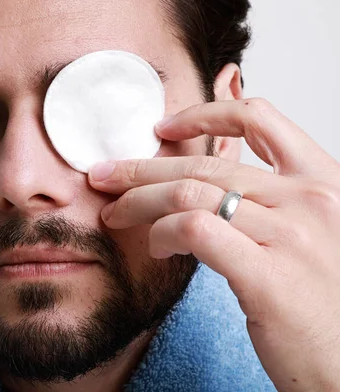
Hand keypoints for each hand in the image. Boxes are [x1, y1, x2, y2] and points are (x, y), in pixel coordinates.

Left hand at [88, 98, 339, 390]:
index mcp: (323, 183)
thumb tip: (207, 188)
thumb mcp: (310, 237)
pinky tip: (155, 245)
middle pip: (205, 164)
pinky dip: (162, 232)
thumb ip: (269, 205)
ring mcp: (291, 235)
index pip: (260, 119)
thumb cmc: (325, 307)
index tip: (162, 129)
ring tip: (115, 214)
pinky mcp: (268, 276)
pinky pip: (194, 230)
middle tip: (105, 175)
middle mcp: (310, 200)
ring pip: (189, 193)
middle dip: (142, 167)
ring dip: (138, 200)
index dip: (203, 115)